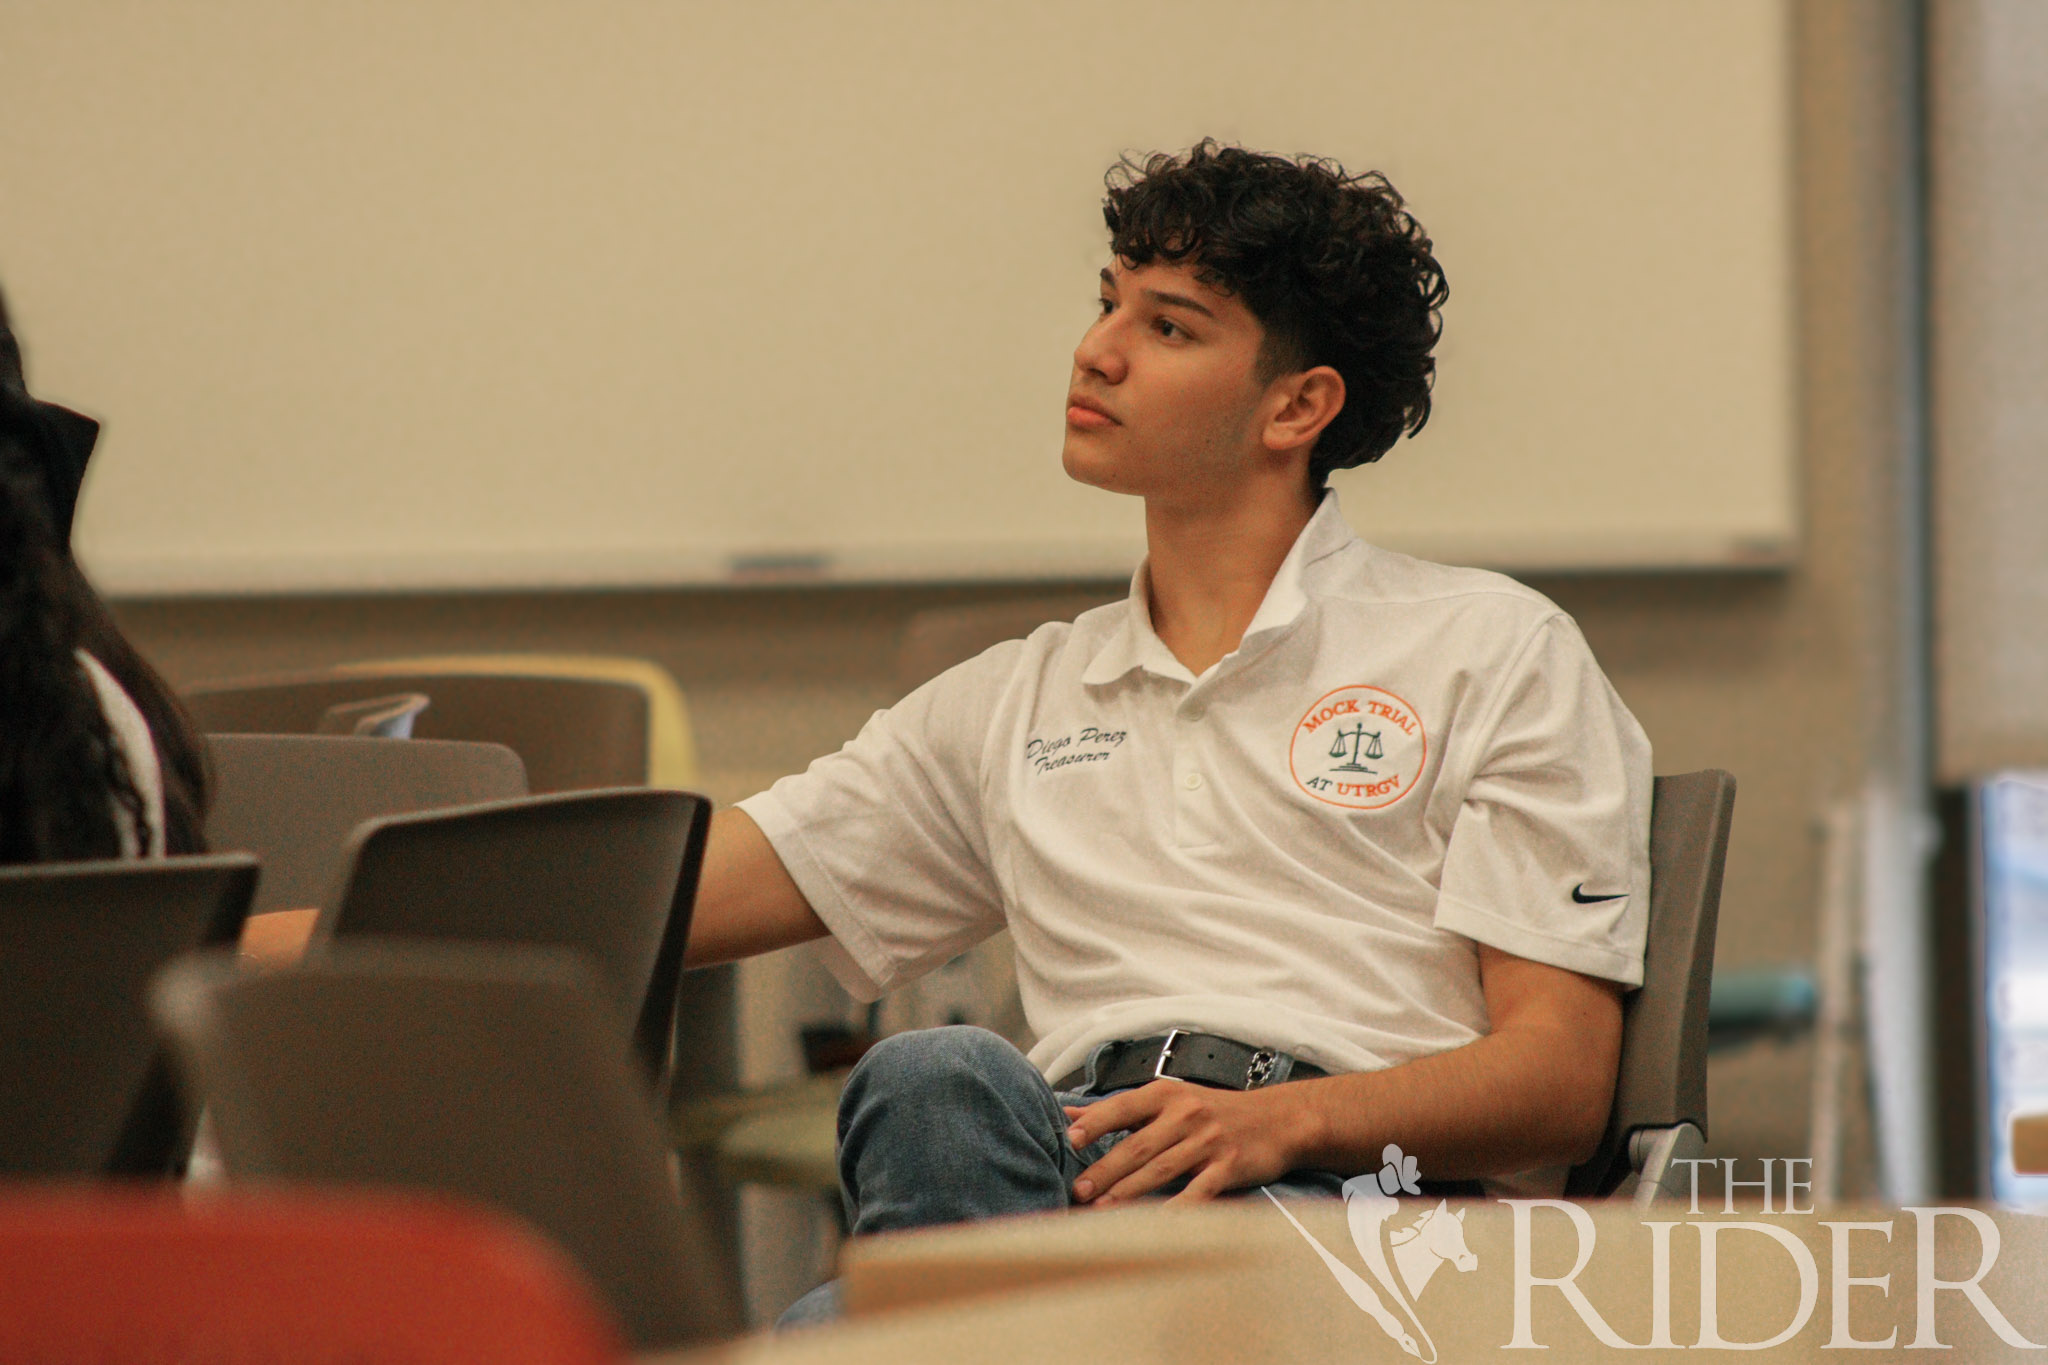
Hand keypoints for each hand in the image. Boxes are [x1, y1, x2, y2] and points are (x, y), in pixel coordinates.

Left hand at [1062, 1079, 1307, 1205]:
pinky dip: (1175, 1208)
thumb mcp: (1169, 1100)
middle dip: (1105, 1170)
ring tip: (1099, 1211)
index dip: (1096, 1123)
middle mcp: (1186, 1115)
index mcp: (1166, 1095)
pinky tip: (1153, 1224)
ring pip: (1161, 1170)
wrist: (1276, 1120)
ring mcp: (1207, 1142)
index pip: (1123, 1107)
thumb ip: (1120, 1111)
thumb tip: (1069, 1115)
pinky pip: (1196, 1192)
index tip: (1071, 1141)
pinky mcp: (1227, 1168)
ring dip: (1128, 1192)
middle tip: (1078, 1190)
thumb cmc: (1213, 1111)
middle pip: (1138, 1146)